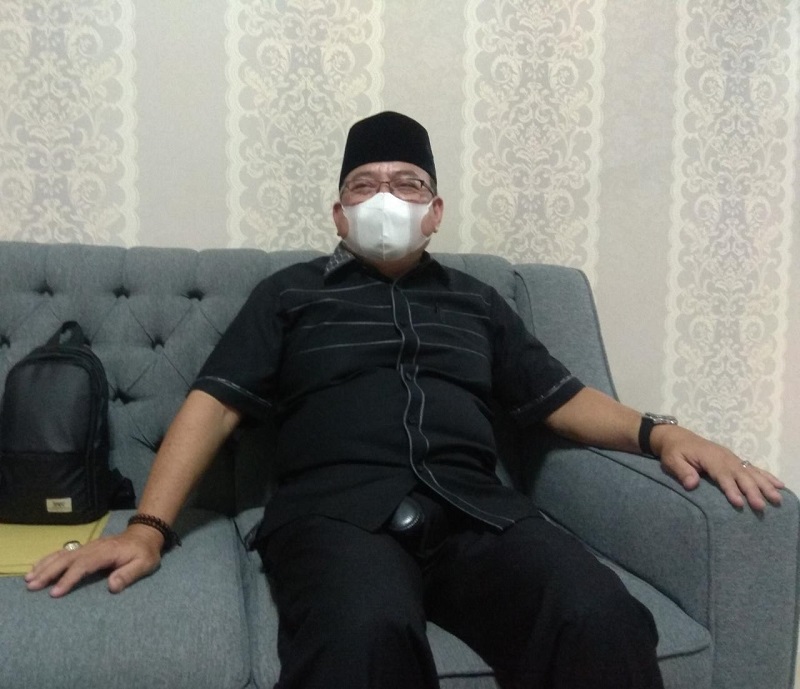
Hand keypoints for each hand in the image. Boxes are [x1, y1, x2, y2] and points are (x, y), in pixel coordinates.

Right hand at [24, 524, 162, 596]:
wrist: (145, 534)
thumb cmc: (145, 552)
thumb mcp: (145, 564)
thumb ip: (129, 574)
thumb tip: (111, 586)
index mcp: (107, 552)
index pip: (84, 565)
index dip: (69, 578)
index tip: (55, 592)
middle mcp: (93, 547)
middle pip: (68, 559)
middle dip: (49, 572)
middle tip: (32, 586)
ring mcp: (88, 546)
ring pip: (63, 555)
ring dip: (45, 566)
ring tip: (29, 578)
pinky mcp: (85, 548)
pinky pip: (63, 552)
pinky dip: (49, 559)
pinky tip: (37, 567)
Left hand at [653, 425, 784, 510]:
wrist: (677, 437)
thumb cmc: (674, 451)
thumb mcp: (672, 460)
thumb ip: (682, 471)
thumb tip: (692, 484)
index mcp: (709, 458)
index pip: (722, 475)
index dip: (730, 489)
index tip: (738, 503)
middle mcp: (724, 457)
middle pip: (741, 475)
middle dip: (752, 491)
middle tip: (761, 507)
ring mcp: (732, 458)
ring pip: (751, 472)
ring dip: (764, 486)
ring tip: (776, 499)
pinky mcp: (735, 460)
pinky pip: (753, 468)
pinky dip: (767, 476)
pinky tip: (779, 485)